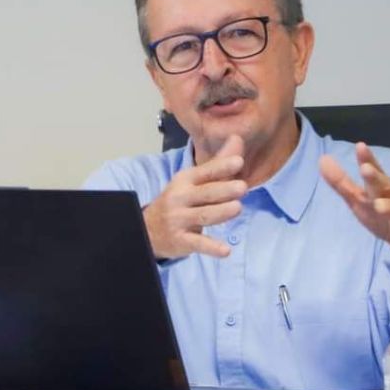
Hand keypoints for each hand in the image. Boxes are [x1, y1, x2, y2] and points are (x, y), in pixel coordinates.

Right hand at [143, 135, 247, 259]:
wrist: (147, 229)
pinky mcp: (181, 240)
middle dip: (223, 189)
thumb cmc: (179, 201)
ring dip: (220, 212)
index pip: (205, 172)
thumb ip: (218, 162)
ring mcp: (179, 219)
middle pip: (205, 193)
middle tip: (242, 187)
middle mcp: (180, 198)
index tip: (238, 162)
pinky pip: (198, 244)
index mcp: (185, 180)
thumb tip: (238, 138)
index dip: (221, 166)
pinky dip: (212, 248)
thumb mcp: (194, 180)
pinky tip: (226, 250)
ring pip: (203, 216)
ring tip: (237, 208)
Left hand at [319, 142, 389, 260]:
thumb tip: (322, 160)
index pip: (374, 171)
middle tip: (365, 168)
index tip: (360, 146)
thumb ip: (342, 182)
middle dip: (375, 178)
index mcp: (381, 188)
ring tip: (378, 206)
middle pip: (385, 186)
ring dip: (389, 206)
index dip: (367, 159)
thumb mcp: (361, 197)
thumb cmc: (384, 212)